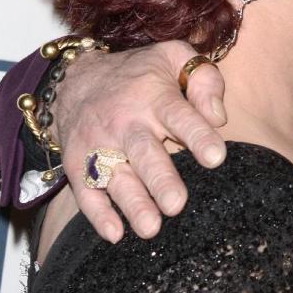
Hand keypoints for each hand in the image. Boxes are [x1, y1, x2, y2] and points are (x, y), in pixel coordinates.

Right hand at [53, 41, 229, 241]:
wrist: (73, 79)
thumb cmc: (139, 75)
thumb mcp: (172, 57)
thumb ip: (204, 79)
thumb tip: (219, 117)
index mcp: (154, 96)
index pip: (180, 116)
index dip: (197, 135)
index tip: (216, 157)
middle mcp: (126, 123)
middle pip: (145, 153)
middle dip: (160, 179)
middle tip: (176, 204)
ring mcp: (100, 146)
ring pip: (117, 177)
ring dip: (133, 203)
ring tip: (150, 228)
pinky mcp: (79, 165)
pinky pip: (86, 192)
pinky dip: (98, 214)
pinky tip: (115, 234)